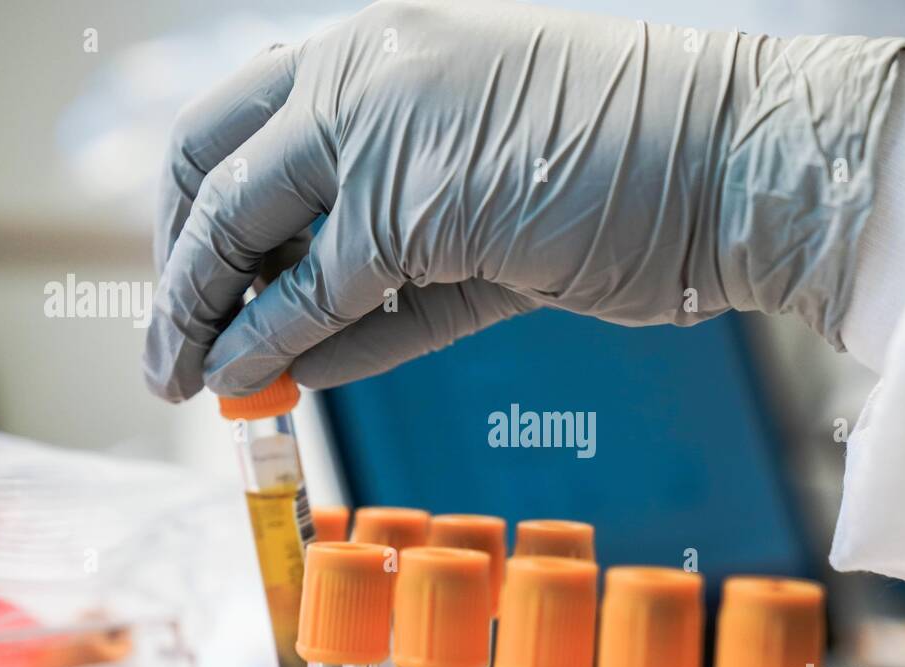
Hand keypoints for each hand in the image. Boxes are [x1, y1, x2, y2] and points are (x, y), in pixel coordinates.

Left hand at [145, 0, 904, 399]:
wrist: (734, 165)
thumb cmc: (633, 173)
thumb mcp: (480, 195)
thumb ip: (382, 254)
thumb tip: (287, 329)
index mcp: (381, 50)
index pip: (244, 122)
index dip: (202, 204)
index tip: (196, 276)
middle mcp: (365, 71)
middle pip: (211, 162)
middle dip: (177, 260)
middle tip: (170, 336)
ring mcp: (382, 128)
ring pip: (242, 223)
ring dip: (200, 313)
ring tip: (184, 378)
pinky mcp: (412, 204)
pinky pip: (313, 290)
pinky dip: (271, 342)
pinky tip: (247, 379)